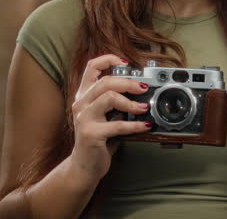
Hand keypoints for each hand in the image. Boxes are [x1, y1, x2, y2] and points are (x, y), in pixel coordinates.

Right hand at [68, 54, 151, 182]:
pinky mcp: (91, 134)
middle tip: (143, 88)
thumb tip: (141, 92)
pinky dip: (135, 124)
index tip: (126, 62)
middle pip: (105, 81)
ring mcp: (84, 118)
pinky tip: (145, 125)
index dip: (108, 59)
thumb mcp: (104, 116)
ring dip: (131, 102)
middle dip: (128, 82)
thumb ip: (116, 103)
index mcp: (84, 96)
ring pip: (109, 97)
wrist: (83, 167)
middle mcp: (81, 104)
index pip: (91, 67)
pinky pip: (117, 125)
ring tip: (144, 108)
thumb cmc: (97, 140)